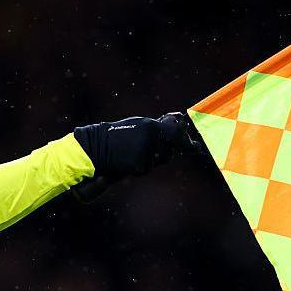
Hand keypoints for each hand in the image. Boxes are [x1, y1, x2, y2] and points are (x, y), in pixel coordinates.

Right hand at [71, 112, 206, 202]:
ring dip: (155, 157)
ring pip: (160, 159)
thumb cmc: (116, 134)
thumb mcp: (138, 125)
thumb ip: (157, 126)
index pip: (177, 133)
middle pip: (171, 149)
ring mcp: (146, 155)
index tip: (193, 143)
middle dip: (169, 149)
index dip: (185, 138)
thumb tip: (178, 122)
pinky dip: (142, 165)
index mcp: (151, 127)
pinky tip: (130, 160)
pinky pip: (148, 168)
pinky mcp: (140, 167)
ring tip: (137, 151)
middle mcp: (151, 140)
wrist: (96, 148)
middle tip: (161, 149)